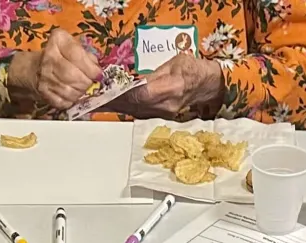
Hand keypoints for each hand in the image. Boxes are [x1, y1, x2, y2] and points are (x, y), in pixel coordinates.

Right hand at [7, 30, 102, 114]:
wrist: (34, 69)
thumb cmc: (60, 56)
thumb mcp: (73, 47)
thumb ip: (87, 56)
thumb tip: (98, 71)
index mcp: (58, 40)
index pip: (77, 55)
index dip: (91, 68)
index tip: (98, 75)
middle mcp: (49, 57)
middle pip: (74, 75)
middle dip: (87, 82)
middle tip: (90, 83)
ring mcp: (45, 76)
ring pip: (70, 91)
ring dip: (80, 92)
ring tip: (81, 88)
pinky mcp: (44, 93)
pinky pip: (64, 101)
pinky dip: (72, 100)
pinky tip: (72, 94)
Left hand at [109, 53, 225, 119]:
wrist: (210, 86)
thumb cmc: (194, 70)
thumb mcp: (176, 62)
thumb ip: (155, 74)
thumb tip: (136, 82)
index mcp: (171, 89)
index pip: (142, 95)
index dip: (124, 94)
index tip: (108, 92)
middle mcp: (166, 106)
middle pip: (135, 106)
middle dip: (115, 103)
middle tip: (96, 99)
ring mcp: (164, 114)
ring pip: (136, 112)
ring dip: (118, 107)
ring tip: (101, 102)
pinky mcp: (162, 116)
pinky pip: (141, 113)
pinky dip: (127, 109)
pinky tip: (115, 105)